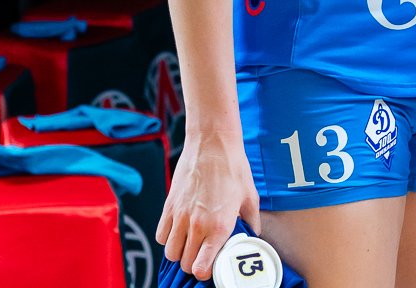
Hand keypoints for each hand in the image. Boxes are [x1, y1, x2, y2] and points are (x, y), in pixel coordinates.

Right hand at [158, 127, 260, 279]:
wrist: (212, 142)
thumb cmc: (233, 167)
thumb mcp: (250, 196)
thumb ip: (251, 221)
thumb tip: (254, 233)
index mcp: (219, 226)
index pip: (201, 267)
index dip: (205, 272)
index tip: (210, 267)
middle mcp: (196, 225)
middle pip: (185, 263)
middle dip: (193, 263)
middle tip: (202, 255)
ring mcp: (180, 216)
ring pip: (170, 253)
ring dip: (180, 253)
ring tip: (191, 243)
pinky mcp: (169, 206)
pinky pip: (161, 235)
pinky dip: (168, 238)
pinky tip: (180, 230)